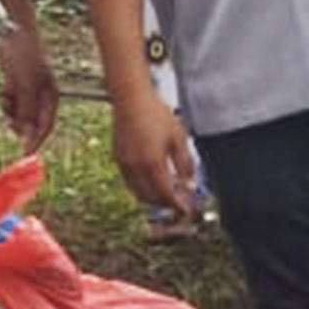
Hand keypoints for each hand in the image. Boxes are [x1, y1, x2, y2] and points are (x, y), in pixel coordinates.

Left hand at [0, 25, 61, 154]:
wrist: (12, 30)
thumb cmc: (23, 54)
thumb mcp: (24, 84)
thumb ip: (26, 109)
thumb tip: (26, 134)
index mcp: (51, 97)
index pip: (46, 126)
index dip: (35, 141)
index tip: (23, 153)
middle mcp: (42, 96)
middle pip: (32, 122)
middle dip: (20, 123)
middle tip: (8, 121)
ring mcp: (30, 91)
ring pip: (20, 113)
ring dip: (11, 111)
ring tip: (6, 97)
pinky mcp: (18, 85)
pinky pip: (12, 103)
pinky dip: (6, 100)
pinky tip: (5, 88)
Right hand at [111, 86, 197, 215]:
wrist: (131, 99)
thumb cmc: (155, 114)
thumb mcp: (178, 138)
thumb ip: (185, 164)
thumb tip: (190, 184)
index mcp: (153, 163)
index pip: (165, 195)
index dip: (176, 205)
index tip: (185, 209)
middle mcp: (136, 167)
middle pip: (150, 198)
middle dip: (165, 204)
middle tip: (177, 203)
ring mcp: (124, 163)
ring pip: (137, 192)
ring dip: (152, 197)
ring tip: (166, 193)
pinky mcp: (118, 158)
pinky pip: (130, 181)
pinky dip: (141, 187)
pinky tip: (151, 179)